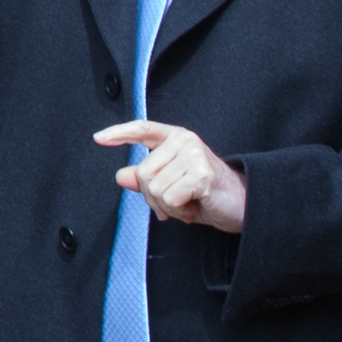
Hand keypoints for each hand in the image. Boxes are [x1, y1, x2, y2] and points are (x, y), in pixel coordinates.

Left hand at [95, 118, 247, 232]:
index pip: (143, 129)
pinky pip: (169, 199)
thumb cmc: (206, 194)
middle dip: (154, 198)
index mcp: (176, 138)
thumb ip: (146, 180)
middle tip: (177, 202)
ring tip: (189, 203)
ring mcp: (193, 155)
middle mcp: (184, 140)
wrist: (243, 206)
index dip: (119, 133)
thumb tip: (120, 175)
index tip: (98, 139)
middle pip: (143, 173)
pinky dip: (179, 211)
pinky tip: (194, 207)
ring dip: (168, 206)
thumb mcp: (172, 186)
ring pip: (154, 189)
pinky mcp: (201, 174)